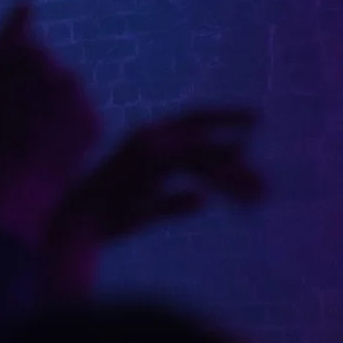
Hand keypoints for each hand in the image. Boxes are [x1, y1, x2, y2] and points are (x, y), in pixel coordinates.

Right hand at [0, 3, 101, 245]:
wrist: (14, 191)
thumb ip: (8, 36)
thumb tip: (28, 0)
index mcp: (28, 56)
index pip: (26, 50)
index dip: (12, 76)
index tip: (3, 104)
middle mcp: (58, 70)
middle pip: (49, 69)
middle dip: (36, 90)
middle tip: (16, 125)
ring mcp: (79, 97)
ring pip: (66, 94)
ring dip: (53, 110)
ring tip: (33, 138)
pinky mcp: (95, 120)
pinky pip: (81, 116)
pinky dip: (70, 129)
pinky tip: (53, 148)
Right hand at [45, 107, 263, 296]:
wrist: (82, 224)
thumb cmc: (109, 217)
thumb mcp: (149, 208)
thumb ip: (175, 201)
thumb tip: (202, 198)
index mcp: (146, 141)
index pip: (191, 120)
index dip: (221, 118)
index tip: (250, 121)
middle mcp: (150, 137)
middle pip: (201, 129)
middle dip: (232, 125)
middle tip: (260, 132)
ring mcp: (152, 148)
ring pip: (206, 153)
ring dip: (236, 173)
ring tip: (261, 193)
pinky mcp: (155, 163)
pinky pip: (199, 167)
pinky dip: (223, 178)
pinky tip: (241, 194)